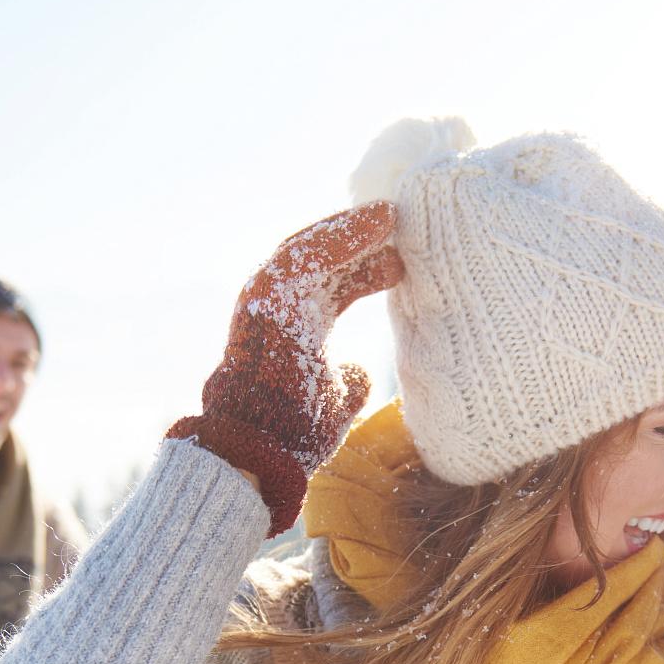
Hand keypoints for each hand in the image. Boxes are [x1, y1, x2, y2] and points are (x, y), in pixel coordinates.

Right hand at [169, 202, 403, 535]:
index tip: (400, 262)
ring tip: (389, 214)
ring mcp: (268, 300)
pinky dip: (341, 235)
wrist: (262, 449)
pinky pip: (307, 253)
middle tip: (401, 227)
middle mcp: (280, 310)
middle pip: (325, 263)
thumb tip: (362, 371)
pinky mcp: (266, 297)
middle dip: (363, 244)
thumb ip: (349, 381)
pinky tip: (373, 222)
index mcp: (297, 331)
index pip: (334, 289)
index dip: (366, 272)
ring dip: (352, 229)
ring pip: (312, 249)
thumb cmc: (295, 436)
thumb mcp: (335, 403)